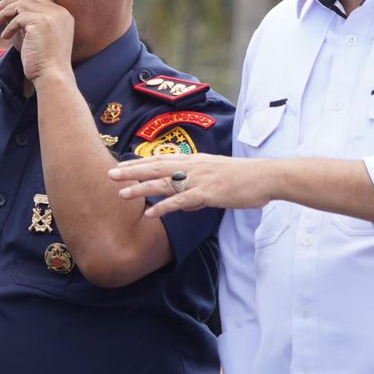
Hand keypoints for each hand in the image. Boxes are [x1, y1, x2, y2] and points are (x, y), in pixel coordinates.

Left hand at [0, 0, 73, 85]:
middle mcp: (59, 12)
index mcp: (62, 15)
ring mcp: (51, 16)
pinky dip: (9, 27)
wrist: (53, 76)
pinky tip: (5, 37)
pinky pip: (18, 18)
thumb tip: (12, 12)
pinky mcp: (41, 22)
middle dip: (8, 2)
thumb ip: (30, 23)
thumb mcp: (39, 37)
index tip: (3, 4)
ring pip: (21, 4)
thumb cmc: (45, 63)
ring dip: (4, 12)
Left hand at [108, 154, 272, 216]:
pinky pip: (182, 201)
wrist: (264, 177)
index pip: (160, 160)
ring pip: (164, 183)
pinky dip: (165, 207)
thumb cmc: (242, 179)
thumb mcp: (216, 179)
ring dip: (141, 188)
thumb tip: (186, 203)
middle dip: (131, 171)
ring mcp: (199, 179)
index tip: (120, 165)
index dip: (139, 163)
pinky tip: (151, 213)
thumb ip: (198, 189)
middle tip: (109, 174)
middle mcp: (193, 167)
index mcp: (194, 162)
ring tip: (121, 194)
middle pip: (156, 167)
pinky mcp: (208, 193)